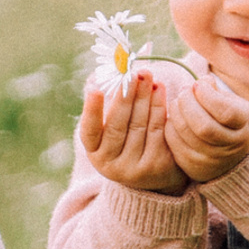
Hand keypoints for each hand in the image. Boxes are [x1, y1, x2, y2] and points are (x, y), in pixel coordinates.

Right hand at [79, 72, 190, 194]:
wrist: (154, 176)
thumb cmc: (128, 142)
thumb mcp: (112, 132)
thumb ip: (109, 107)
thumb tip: (107, 75)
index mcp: (94, 153)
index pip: (89, 131)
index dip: (91, 111)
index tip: (95, 89)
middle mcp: (110, 165)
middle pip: (117, 124)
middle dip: (126, 95)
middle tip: (132, 73)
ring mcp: (134, 168)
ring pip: (139, 124)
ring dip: (144, 95)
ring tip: (146, 75)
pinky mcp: (156, 165)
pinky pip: (157, 129)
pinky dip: (158, 106)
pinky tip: (159, 90)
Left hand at [165, 77, 248, 183]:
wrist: (234, 154)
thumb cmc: (230, 121)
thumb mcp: (233, 103)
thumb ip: (216, 92)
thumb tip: (201, 82)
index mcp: (244, 125)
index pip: (226, 113)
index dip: (207, 95)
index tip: (199, 84)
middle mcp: (231, 147)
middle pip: (204, 127)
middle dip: (187, 103)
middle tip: (184, 91)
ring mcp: (212, 160)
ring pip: (186, 134)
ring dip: (176, 112)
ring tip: (178, 102)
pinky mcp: (193, 166)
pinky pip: (175, 143)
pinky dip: (171, 126)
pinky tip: (175, 118)